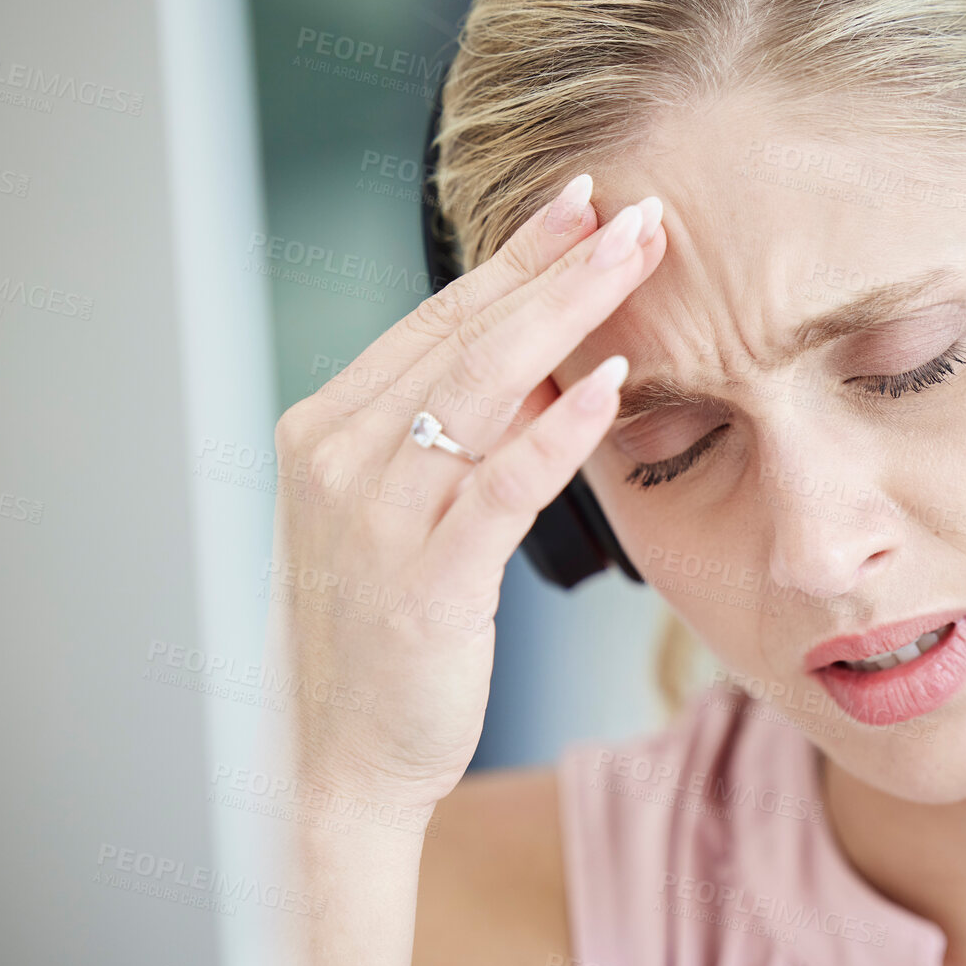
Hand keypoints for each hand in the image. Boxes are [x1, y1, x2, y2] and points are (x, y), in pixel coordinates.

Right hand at [262, 174, 664, 810]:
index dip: (516, 258)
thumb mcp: (401, 513)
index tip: (582, 203)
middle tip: (635, 211)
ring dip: (568, 315)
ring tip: (637, 260)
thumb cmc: (381, 632)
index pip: (437, 320)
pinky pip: (499, 485)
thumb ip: (454, 436)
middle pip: (465, 335)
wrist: (336, 761)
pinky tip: (611, 384)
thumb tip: (548, 360)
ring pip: (482, 387)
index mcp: (329, 429)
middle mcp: (340, 457)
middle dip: (557, 265)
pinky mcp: (423, 581)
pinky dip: (557, 429)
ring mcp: (374, 517)